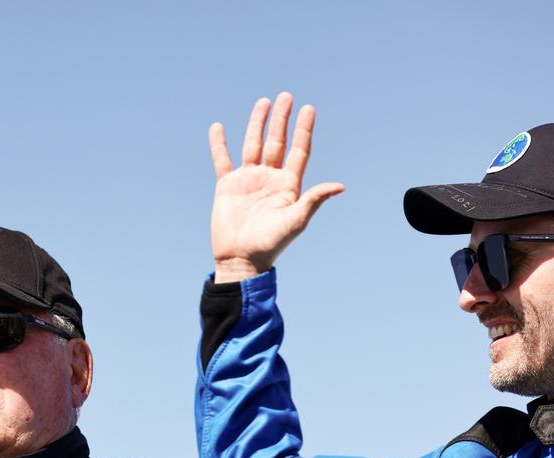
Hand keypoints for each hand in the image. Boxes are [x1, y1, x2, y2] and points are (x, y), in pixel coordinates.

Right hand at [208, 92, 344, 281]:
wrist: (241, 259)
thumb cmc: (271, 244)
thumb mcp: (295, 222)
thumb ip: (314, 201)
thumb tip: (339, 186)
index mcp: (288, 185)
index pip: (299, 150)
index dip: (304, 130)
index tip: (308, 109)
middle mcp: (269, 178)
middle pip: (277, 141)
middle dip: (282, 119)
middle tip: (286, 96)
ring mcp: (248, 180)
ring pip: (253, 145)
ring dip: (257, 124)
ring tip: (263, 102)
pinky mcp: (227, 186)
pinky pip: (222, 160)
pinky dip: (220, 144)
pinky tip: (218, 127)